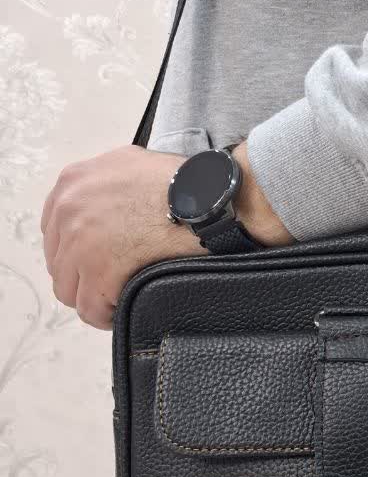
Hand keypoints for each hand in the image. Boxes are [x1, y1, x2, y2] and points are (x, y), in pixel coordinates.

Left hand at [41, 146, 202, 329]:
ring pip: (68, 288)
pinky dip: (104, 314)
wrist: (206, 197)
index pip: (54, 229)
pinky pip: (89, 308)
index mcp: (74, 182)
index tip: (97, 258)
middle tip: (113, 279)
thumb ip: (107, 181)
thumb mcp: (132, 162)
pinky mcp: (99, 271)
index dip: (76, 249)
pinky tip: (122, 310)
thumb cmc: (182, 181)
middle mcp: (68, 209)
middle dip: (83, 274)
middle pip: (58, 260)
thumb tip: (109, 203)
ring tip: (119, 296)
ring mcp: (79, 242)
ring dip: (92, 295)